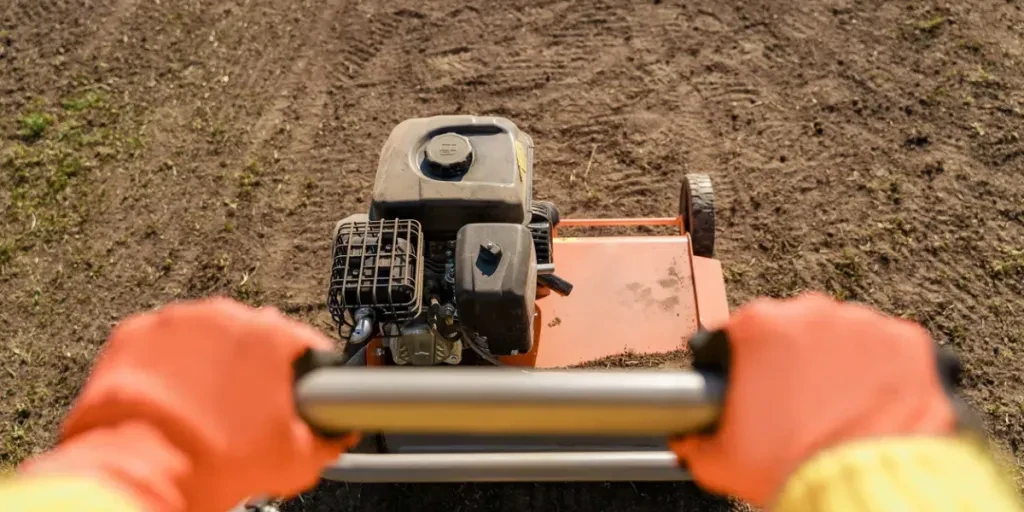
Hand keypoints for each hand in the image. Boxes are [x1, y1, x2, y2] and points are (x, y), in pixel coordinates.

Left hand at [20, 298, 355, 511]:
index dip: (309, 376)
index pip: (308, 345)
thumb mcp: (295, 460)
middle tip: (248, 411)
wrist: (139, 470)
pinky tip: (171, 399)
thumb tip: (336, 434)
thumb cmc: (213, 461)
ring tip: (204, 408)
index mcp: (273, 335)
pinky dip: (168, 365)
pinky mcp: (136, 332)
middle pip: (255, 337)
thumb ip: (329, 438)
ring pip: (208, 336)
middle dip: (256, 369)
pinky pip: (163, 343)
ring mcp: (178, 320)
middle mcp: (227, 315)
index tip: (301, 396)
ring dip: (210, 363)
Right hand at [670, 293, 955, 506]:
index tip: (752, 385)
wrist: (863, 490)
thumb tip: (689, 440)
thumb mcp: (720, 458)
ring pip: (846, 336)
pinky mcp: (910, 344)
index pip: (741, 332)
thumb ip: (696, 440)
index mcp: (759, 328)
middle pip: (796, 329)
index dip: (744, 363)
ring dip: (841, 363)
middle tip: (796, 403)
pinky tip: (875, 404)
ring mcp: (865, 326)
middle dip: (795, 360)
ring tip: (839, 406)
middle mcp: (812, 314)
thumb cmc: (794, 467)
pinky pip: (892, 350)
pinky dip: (886, 373)